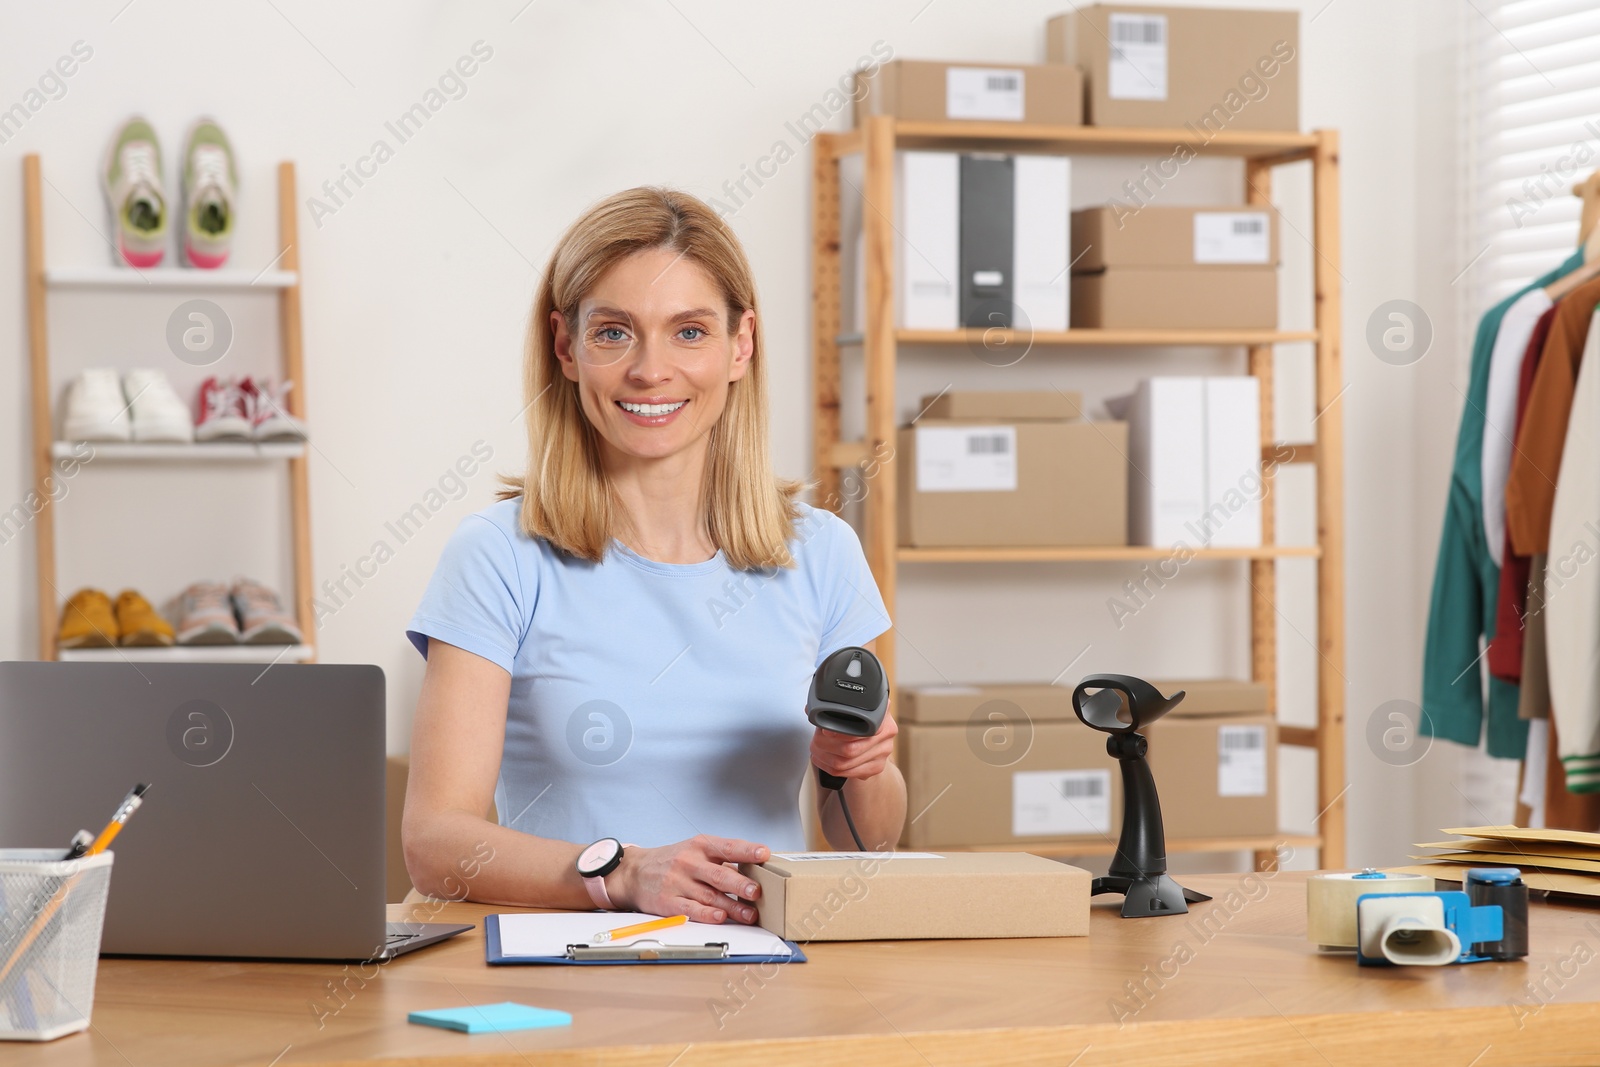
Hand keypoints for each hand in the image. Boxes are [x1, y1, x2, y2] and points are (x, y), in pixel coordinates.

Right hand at [608, 834, 768, 923]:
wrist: (634, 871)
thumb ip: (722, 859)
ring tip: (750, 914)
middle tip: (757, 892)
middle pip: (719, 874)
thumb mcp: (695, 850)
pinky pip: (690, 909)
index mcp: (700, 846)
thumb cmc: (673, 860)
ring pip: (710, 896)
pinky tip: (720, 917)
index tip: (764, 854)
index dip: (747, 850)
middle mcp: (689, 862)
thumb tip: (755, 870)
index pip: (727, 847)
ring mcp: (678, 882)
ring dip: (732, 907)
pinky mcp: (668, 901)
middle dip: (740, 884)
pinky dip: (707, 914)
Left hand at [810, 701, 896, 781]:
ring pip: (845, 763)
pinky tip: (822, 760)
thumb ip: (833, 707)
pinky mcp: (876, 767)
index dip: (839, 731)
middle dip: (825, 746)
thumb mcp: (850, 708)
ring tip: (815, 751)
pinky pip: (847, 773)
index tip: (824, 731)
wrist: (873, 735)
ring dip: (824, 758)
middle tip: (814, 742)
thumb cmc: (857, 719)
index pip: (860, 727)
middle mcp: (887, 733)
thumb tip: (810, 709)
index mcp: (881, 713)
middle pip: (850, 749)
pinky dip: (829, 767)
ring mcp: (883, 752)